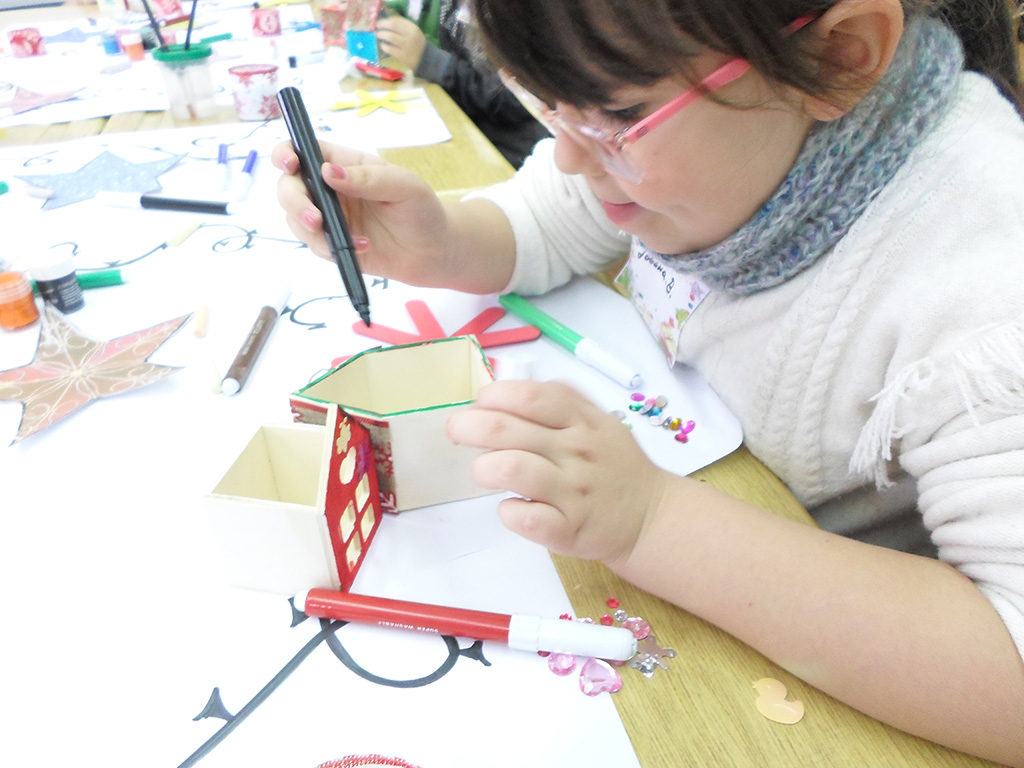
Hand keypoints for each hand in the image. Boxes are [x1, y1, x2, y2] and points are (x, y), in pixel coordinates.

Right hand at [272, 140, 449, 285]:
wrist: (432, 251)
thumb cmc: (420, 209)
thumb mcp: (404, 186)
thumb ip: (367, 178)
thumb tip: (328, 171)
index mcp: (341, 162)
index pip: (300, 149)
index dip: (285, 154)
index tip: (290, 166)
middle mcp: (327, 187)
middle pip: (288, 187)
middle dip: (295, 203)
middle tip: (316, 220)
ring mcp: (327, 216)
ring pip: (294, 220)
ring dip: (312, 231)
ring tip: (348, 239)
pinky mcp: (331, 243)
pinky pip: (314, 245)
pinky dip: (332, 248)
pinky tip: (363, 247)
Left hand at [375, 15, 427, 70]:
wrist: (425, 60)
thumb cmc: (416, 44)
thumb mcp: (413, 32)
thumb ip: (402, 26)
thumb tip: (387, 20)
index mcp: (413, 28)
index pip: (397, 20)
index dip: (386, 20)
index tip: (381, 22)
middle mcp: (410, 36)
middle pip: (393, 26)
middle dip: (382, 25)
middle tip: (377, 27)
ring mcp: (406, 46)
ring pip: (390, 36)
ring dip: (382, 35)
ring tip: (378, 35)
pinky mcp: (402, 56)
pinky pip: (390, 49)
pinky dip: (384, 46)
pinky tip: (382, 45)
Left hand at [446, 380, 669, 564]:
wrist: (649, 517)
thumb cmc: (614, 466)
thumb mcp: (598, 421)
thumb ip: (560, 401)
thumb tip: (505, 389)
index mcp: (581, 420)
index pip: (528, 396)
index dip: (493, 396)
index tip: (480, 404)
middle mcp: (575, 451)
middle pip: (505, 429)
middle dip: (468, 426)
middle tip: (458, 433)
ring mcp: (572, 491)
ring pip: (509, 468)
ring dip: (483, 468)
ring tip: (485, 472)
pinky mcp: (568, 529)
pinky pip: (524, 517)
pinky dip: (507, 511)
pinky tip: (511, 507)